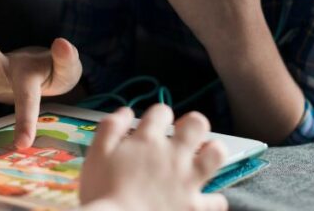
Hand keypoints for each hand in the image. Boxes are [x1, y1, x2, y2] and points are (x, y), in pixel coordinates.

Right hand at [79, 105, 227, 210]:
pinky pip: (217, 201)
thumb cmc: (101, 192)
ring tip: (203, 159)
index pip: (162, 112)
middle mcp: (173, 154)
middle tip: (183, 137)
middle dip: (192, 125)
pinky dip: (213, 201)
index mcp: (148, 139)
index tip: (152, 126)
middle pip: (197, 124)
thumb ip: (111, 127)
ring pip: (217, 154)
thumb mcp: (96, 153)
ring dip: (212, 153)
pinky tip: (203, 201)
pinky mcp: (195, 206)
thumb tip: (126, 111)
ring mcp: (188, 180)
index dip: (158, 116)